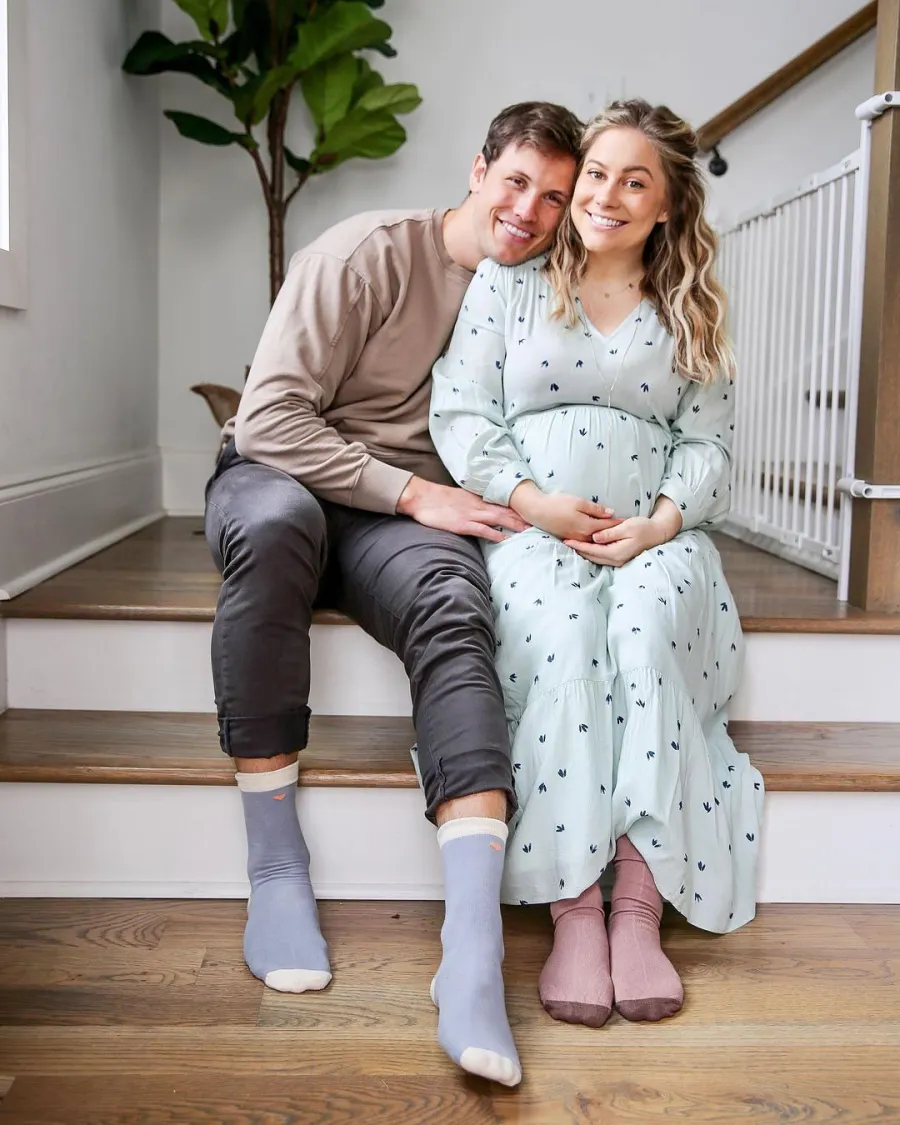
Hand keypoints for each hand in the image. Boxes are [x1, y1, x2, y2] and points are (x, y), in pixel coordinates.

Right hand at [397, 477, 528, 542]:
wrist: (421, 497)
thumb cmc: (438, 499)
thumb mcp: (460, 497)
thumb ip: (475, 502)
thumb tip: (487, 507)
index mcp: (478, 499)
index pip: (504, 503)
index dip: (520, 508)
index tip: (535, 512)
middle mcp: (478, 505)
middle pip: (506, 510)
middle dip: (523, 516)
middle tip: (541, 522)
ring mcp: (470, 514)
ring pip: (498, 518)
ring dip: (514, 524)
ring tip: (530, 531)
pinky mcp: (462, 524)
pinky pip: (480, 529)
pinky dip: (493, 533)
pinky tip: (504, 538)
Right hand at [510, 482, 620, 541]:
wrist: (538, 511)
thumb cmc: (557, 503)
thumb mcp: (578, 502)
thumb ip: (595, 509)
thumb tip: (611, 513)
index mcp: (587, 526)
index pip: (608, 526)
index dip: (619, 523)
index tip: (630, 522)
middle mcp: (583, 536)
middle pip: (603, 536)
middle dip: (615, 533)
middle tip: (627, 530)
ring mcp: (576, 538)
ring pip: (595, 541)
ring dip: (606, 538)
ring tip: (616, 535)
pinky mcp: (570, 538)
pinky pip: (586, 541)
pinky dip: (595, 539)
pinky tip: (599, 537)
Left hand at [564, 503, 680, 566]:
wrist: (657, 533)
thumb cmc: (643, 527)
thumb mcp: (626, 527)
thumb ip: (609, 533)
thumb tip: (594, 538)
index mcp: (616, 552)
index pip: (592, 550)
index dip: (578, 545)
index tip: (566, 540)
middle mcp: (616, 560)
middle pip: (591, 556)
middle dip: (577, 550)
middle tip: (564, 541)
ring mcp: (617, 561)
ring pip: (595, 558)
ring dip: (583, 552)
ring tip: (571, 544)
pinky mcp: (618, 558)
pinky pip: (601, 557)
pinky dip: (591, 552)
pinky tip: (584, 547)